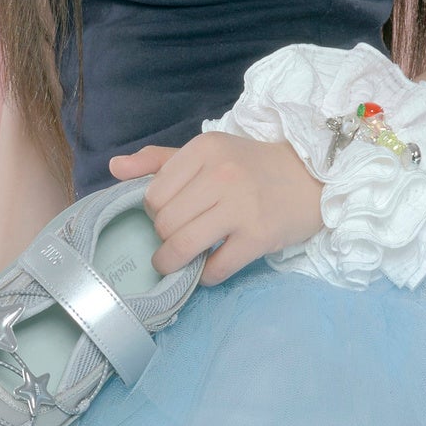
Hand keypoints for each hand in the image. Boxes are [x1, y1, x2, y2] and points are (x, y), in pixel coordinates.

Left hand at [106, 130, 325, 284]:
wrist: (312, 178)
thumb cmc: (251, 167)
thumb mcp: (208, 153)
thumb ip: (159, 160)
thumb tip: (114, 168)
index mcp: (204, 150)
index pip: (153, 194)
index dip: (153, 213)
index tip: (167, 217)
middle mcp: (222, 175)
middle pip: (165, 223)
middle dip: (163, 239)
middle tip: (174, 240)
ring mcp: (242, 207)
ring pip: (183, 246)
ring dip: (173, 262)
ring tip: (176, 263)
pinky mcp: (259, 237)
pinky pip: (216, 268)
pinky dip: (205, 276)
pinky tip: (208, 268)